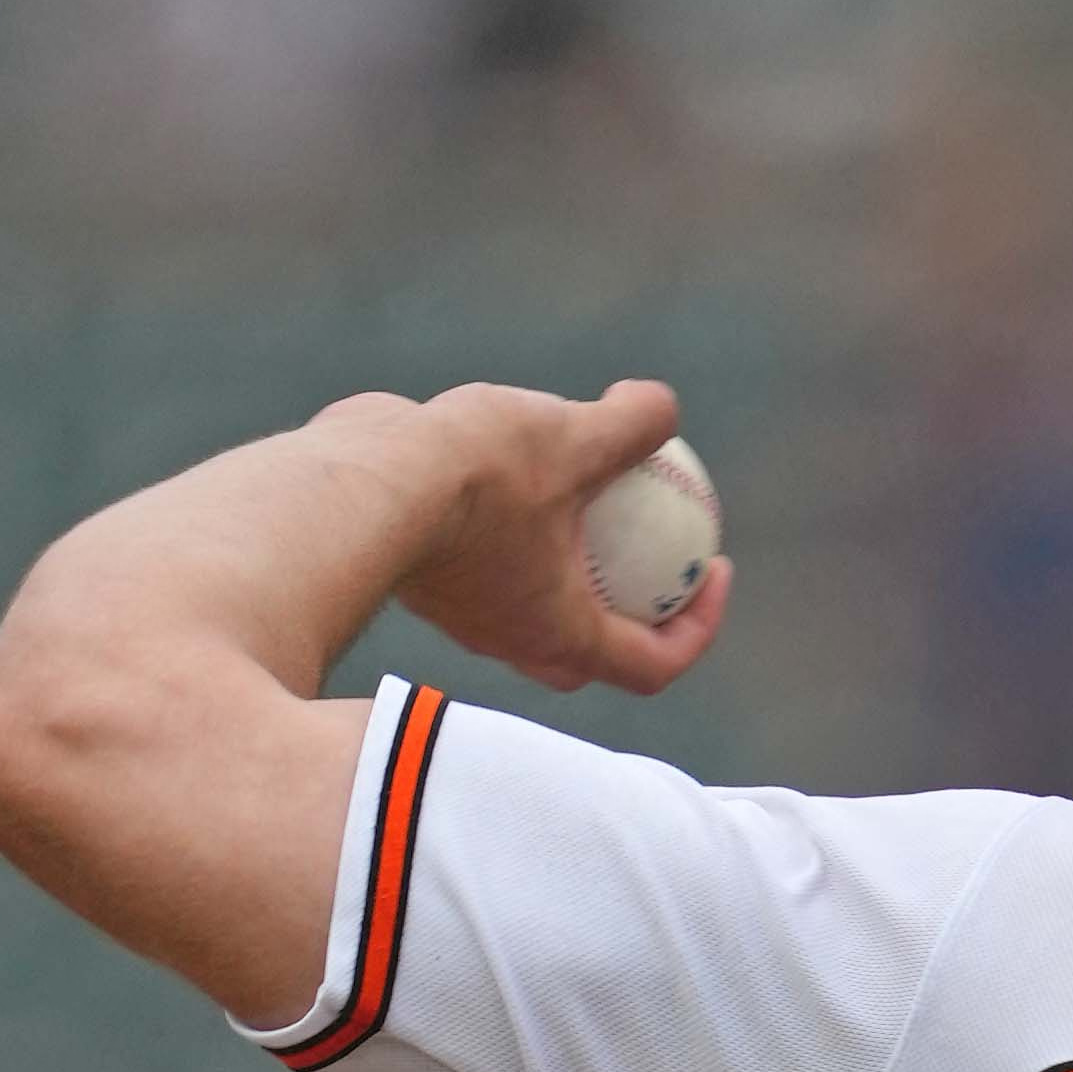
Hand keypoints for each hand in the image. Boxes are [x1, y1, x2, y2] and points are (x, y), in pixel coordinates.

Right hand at [346, 377, 733, 701]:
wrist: (357, 483)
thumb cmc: (473, 477)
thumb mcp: (572, 437)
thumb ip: (629, 426)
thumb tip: (663, 406)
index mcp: (563, 638)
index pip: (654, 664)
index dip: (700, 627)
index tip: (715, 569)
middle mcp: (516, 642)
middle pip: (599, 648)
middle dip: (641, 609)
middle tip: (664, 547)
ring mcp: (468, 615)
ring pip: (541, 601)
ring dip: (576, 562)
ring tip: (591, 483)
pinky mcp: (433, 577)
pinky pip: (495, 563)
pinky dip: (524, 528)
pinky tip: (524, 460)